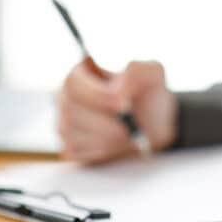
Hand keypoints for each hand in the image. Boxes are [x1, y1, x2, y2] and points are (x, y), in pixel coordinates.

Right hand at [58, 61, 177, 162]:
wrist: (153, 123)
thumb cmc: (147, 95)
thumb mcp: (152, 75)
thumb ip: (140, 70)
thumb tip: (123, 80)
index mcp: (83, 74)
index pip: (74, 83)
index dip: (96, 95)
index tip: (123, 104)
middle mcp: (69, 98)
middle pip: (72, 111)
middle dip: (105, 123)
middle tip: (129, 129)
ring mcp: (67, 123)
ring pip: (75, 134)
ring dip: (107, 138)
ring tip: (128, 134)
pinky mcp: (72, 146)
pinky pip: (79, 151)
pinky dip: (102, 151)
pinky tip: (118, 144)